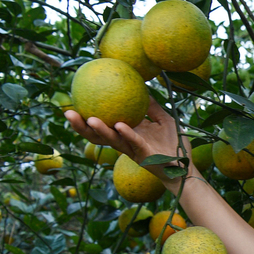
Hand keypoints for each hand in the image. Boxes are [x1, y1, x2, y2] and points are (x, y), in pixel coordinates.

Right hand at [65, 97, 197, 181]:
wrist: (185, 165)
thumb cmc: (174, 144)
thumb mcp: (164, 120)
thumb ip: (152, 106)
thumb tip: (143, 87)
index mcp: (127, 133)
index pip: (103, 126)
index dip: (86, 118)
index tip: (72, 104)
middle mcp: (126, 142)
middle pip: (98, 136)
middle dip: (81, 127)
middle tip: (67, 113)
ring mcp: (133, 150)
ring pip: (112, 141)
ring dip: (99, 131)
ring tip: (88, 120)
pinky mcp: (145, 156)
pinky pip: (134, 143)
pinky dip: (126, 134)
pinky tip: (119, 125)